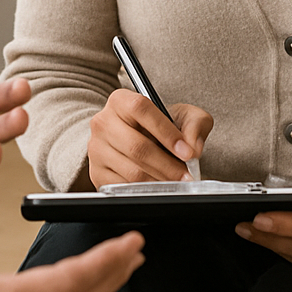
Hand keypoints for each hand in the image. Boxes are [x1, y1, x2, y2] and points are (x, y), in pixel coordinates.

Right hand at [85, 88, 213, 187]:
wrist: (139, 139)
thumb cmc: (160, 126)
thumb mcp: (183, 116)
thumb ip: (195, 124)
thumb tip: (193, 148)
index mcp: (121, 101)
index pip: (141, 109)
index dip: (166, 132)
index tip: (187, 152)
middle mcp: (103, 123)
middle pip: (137, 147)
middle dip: (168, 165)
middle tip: (186, 174)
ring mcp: (97, 149)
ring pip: (132, 171)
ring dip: (160, 180)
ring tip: (176, 181)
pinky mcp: (97, 173)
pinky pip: (124, 187)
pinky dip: (146, 191)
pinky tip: (159, 186)